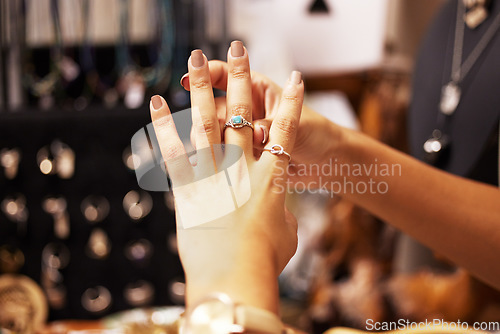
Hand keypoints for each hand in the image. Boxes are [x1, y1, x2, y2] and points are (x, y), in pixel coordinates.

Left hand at [150, 41, 303, 312]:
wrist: (235, 277)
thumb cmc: (266, 261)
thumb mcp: (286, 235)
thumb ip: (282, 214)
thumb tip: (277, 211)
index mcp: (272, 178)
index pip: (285, 131)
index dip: (291, 103)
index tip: (295, 79)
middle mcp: (242, 168)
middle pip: (242, 114)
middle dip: (242, 78)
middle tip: (239, 48)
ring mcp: (213, 175)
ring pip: (206, 122)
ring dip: (201, 88)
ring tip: (195, 59)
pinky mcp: (187, 189)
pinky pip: (173, 151)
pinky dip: (164, 125)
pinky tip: (155, 102)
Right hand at [180, 61, 342, 184]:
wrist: (326, 163)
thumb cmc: (317, 134)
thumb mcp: (298, 125)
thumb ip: (272, 127)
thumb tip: (256, 133)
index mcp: (261, 92)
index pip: (230, 76)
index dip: (211, 72)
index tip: (195, 73)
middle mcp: (249, 111)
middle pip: (218, 104)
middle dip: (204, 102)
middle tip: (196, 107)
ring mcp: (245, 134)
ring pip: (217, 132)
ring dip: (211, 135)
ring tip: (210, 143)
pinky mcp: (245, 157)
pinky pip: (225, 154)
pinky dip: (218, 156)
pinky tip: (209, 160)